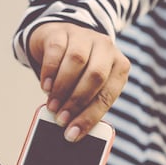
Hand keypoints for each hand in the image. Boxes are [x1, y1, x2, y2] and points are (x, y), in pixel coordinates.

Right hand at [29, 22, 129, 141]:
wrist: (61, 37)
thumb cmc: (79, 70)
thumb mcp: (89, 85)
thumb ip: (86, 103)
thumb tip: (73, 130)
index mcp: (119, 66)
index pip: (108, 95)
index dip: (90, 116)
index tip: (73, 133)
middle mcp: (106, 48)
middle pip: (95, 76)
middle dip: (77, 102)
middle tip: (61, 119)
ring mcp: (85, 36)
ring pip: (76, 62)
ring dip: (62, 88)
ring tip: (52, 106)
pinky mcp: (63, 31)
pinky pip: (57, 51)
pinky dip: (50, 72)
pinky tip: (46, 87)